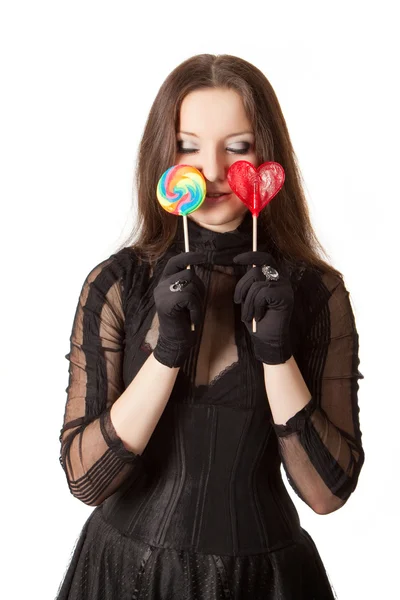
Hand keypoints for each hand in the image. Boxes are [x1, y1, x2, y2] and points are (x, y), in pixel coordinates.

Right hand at [153, 251, 206, 367]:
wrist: (175, 341)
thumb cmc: (184, 319)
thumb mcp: (187, 296)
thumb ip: (188, 282)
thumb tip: (196, 265)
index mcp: (165, 282)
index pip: (174, 262)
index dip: (189, 256)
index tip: (203, 256)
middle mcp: (161, 286)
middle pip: (188, 274)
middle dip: (199, 289)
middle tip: (195, 305)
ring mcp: (162, 294)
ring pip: (191, 285)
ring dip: (198, 301)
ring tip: (192, 313)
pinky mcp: (167, 303)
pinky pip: (190, 298)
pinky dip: (196, 310)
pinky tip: (191, 319)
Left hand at [233, 251, 293, 364]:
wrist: (267, 340)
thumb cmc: (257, 319)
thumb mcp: (249, 296)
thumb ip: (251, 281)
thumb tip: (246, 264)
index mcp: (273, 277)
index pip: (264, 258)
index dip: (250, 256)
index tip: (235, 260)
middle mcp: (281, 279)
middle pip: (256, 269)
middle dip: (242, 286)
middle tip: (238, 301)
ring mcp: (285, 287)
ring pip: (257, 283)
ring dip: (247, 302)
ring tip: (249, 315)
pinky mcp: (285, 297)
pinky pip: (262, 293)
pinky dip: (256, 306)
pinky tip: (259, 316)